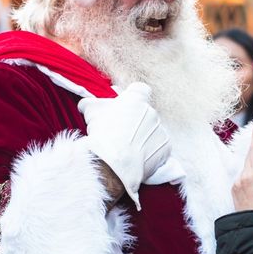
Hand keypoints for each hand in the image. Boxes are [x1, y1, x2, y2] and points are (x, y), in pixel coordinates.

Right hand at [79, 83, 170, 209]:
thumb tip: (86, 103)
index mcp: (136, 98)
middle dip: (135, 120)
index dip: (131, 97)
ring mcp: (160, 130)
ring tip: (127, 148)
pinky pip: (159, 146)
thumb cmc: (103, 134)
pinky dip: (150, 151)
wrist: (115, 163)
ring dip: (142, 136)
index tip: (122, 106)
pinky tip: (138, 158)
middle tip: (120, 131)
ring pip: (151, 130)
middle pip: (144, 112)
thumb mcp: (90, 111)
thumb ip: (90, 102)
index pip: (140, 90)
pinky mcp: (166, 147)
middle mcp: (152, 112)